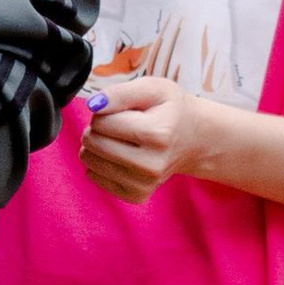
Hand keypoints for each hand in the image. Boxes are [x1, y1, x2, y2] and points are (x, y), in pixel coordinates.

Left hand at [77, 72, 227, 204]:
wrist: (193, 139)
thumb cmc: (170, 110)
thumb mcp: (153, 88)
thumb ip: (121, 93)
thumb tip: (93, 105)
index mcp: (157, 134)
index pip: (100, 122)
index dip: (104, 112)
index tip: (121, 112)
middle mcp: (151, 164)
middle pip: (92, 142)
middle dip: (97, 129)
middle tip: (119, 125)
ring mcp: (144, 184)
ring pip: (89, 160)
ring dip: (97, 146)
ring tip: (120, 139)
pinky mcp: (136, 196)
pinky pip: (94, 176)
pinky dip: (101, 164)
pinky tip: (120, 156)